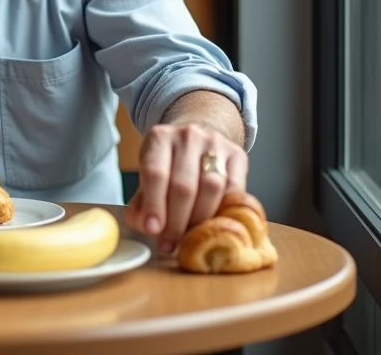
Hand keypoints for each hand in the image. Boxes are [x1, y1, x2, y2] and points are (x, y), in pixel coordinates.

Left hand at [125, 123, 247, 256]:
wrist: (200, 135)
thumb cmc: (170, 163)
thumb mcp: (149, 174)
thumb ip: (142, 201)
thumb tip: (143, 225)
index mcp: (159, 138)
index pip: (155, 173)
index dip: (153, 205)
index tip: (152, 230)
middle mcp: (188, 136)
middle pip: (184, 185)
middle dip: (176, 222)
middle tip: (169, 245)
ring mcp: (215, 143)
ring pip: (211, 188)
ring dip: (200, 220)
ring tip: (190, 239)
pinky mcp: (238, 154)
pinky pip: (235, 189)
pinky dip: (224, 211)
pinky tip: (213, 225)